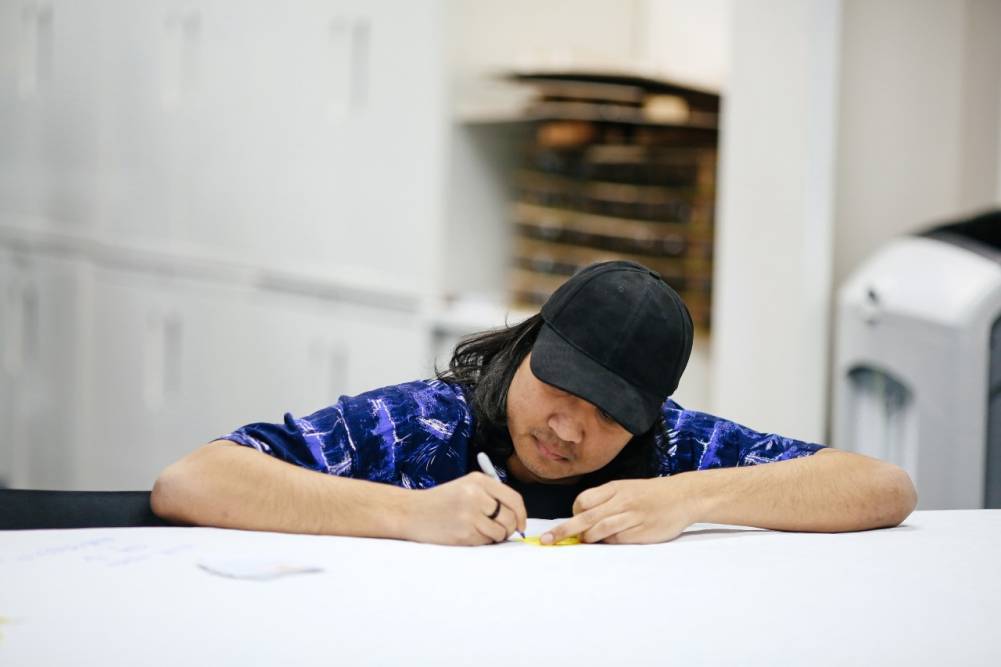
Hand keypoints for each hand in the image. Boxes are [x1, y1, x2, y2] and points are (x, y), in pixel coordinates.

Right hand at [405, 472, 527, 545]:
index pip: (514, 499)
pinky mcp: (464, 533)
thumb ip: (491, 496)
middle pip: (510, 518)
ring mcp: (470, 515)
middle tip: (500, 531)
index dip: (522, 514)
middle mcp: (476, 495)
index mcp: (479, 481)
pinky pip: (485, 541)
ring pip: (500, 532)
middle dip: (509, 528)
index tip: (521, 524)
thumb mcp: (466, 487)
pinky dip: (481, 541)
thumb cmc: (441, 501)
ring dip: (495, 536)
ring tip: (478, 530)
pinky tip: (467, 534)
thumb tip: (517, 516)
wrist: (411, 512)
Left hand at [541, 476, 701, 544]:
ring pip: (599, 529)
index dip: (574, 512)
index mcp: (615, 488)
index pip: (583, 500)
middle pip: (585, 517)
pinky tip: (613, 540)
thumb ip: (606, 501)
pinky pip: (618, 539)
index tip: (574, 520)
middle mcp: (620, 501)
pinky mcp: (641, 531)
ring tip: (585, 541)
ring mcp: (631, 516)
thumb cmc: (652, 494)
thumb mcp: (627, 489)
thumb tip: (583, 518)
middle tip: (547, 540)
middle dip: (563, 530)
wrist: (684, 496)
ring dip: (588, 538)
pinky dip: (610, 542)